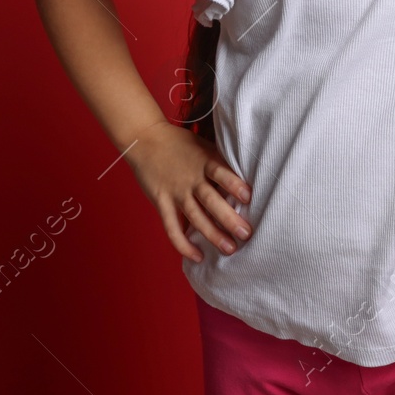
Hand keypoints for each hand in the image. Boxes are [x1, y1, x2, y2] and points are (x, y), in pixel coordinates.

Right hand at [124, 120, 253, 262]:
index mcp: (204, 161)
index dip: (234, 184)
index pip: (221, 173)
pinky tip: (198, 256)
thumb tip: (246, 176)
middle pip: (211, 200)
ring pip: (196, 217)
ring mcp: (176, 192)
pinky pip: (172, 227)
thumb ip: (219, 161)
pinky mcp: (162, 202)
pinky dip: (183, 244)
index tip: (249, 198)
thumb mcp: (203, 145)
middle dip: (229, 218)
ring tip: (229, 249)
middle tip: (246, 234)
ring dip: (213, 234)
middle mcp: (191, 178)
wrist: (145, 138)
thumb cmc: (180, 143)